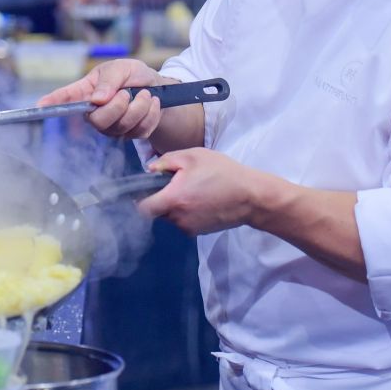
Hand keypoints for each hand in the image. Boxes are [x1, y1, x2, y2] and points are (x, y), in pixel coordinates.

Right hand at [37, 58, 169, 138]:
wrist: (157, 88)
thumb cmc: (133, 75)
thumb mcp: (122, 68)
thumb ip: (109, 80)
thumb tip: (98, 99)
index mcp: (88, 91)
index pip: (66, 97)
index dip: (53, 101)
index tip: (40, 105)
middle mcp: (95, 112)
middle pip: (98, 121)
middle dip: (118, 107)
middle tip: (128, 93)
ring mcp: (111, 127)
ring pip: (121, 127)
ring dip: (139, 108)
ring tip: (146, 94)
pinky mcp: (130, 135)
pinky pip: (139, 131)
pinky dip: (150, 115)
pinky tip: (152, 104)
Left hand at [139, 148, 259, 235]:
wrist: (250, 196)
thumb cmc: (222, 172)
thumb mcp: (193, 156)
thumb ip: (166, 161)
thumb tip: (150, 170)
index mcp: (173, 199)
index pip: (142, 208)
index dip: (139, 199)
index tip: (147, 188)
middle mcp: (177, 218)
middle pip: (156, 212)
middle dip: (161, 199)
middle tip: (176, 183)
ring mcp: (188, 228)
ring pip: (170, 217)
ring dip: (175, 205)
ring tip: (193, 190)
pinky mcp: (199, 233)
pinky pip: (183, 221)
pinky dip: (186, 212)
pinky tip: (202, 200)